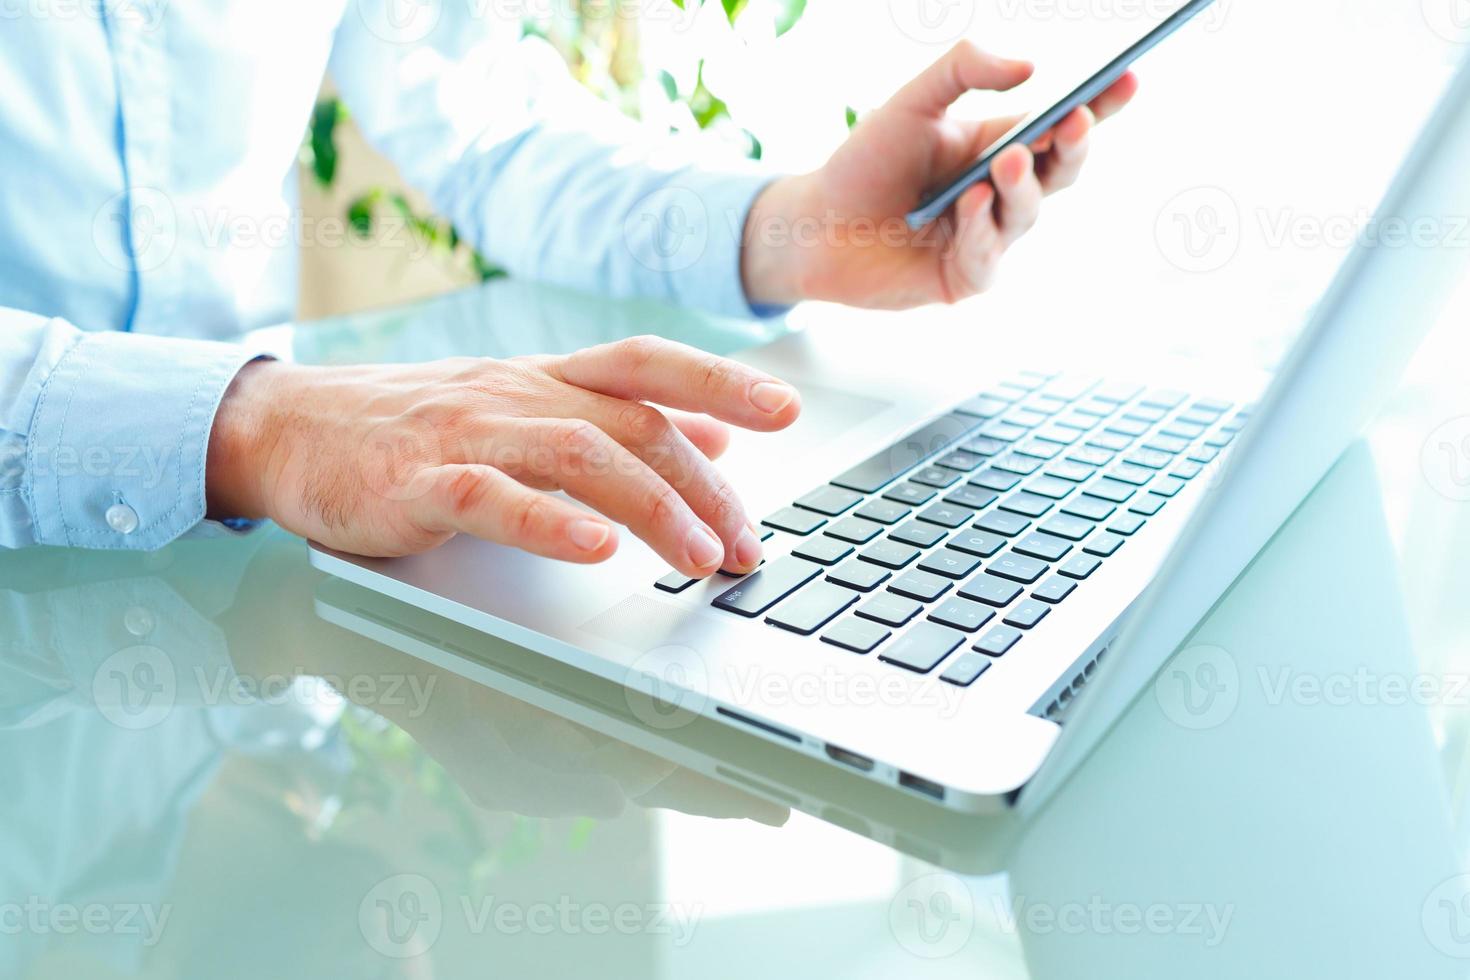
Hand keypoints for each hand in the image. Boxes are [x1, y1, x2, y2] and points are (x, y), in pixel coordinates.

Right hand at [206, 336, 800, 572]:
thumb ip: (613, 421)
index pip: (646, 366)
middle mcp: (517, 394)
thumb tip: (712, 438)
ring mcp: (468, 434)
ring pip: (578, 455)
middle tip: (749, 545)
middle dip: (705, 487)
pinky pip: (491, 496)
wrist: (290, 427)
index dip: (718, 382)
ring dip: (652, 507)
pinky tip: (594, 548)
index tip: (785, 409)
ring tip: (699, 558)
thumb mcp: (523, 411)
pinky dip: (547, 522)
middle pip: (632, 425)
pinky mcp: (417, 483)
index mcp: (545, 379)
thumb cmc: (415, 428)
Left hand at [741, 41, 1137, 308]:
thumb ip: (963, 70)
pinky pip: (989, 256)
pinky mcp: (965, 276)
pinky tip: (968, 208)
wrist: (815, 225)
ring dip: (1021, 186)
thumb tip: (1031, 68)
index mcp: (1000, 145)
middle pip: (1062, 170)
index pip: (1063, 124)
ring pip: (1028, 213)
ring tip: (1006, 162)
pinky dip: (980, 231)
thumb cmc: (864, 163)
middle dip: (1073, 145)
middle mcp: (1003, 193)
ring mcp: (989, 237)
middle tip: (1073, 120)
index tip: (1128, 77)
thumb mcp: (911, 101)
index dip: (1101, 104)